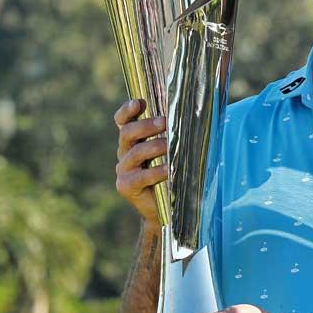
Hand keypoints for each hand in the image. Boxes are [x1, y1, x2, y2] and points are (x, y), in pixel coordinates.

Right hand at [114, 99, 167, 226]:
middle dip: (146, 125)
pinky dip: (156, 171)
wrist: (163, 209)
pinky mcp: (126, 186)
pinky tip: (169, 169)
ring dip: (154, 146)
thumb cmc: (171, 175)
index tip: (139, 103)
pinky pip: (141, 176)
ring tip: (170, 145)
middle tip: (165, 122)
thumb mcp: (170, 153)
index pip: (123, 121)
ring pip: (135, 152)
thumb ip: (172, 136)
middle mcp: (124, 153)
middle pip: (127, 132)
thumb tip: (190, 115)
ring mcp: (123, 170)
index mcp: (132, 141)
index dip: (127, 111)